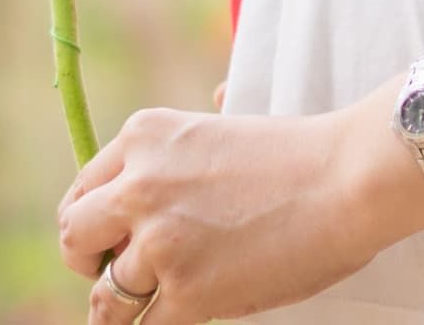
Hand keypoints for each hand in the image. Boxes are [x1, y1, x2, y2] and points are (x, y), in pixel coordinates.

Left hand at [57, 88, 423, 321]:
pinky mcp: (185, 291)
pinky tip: (181, 315)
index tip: (106, 240)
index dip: (93, 222)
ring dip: (121, 307)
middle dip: (87, 263)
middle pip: (75, 238)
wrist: (348, 179)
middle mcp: (137, 186)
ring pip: (106, 294)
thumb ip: (189, 140)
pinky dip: (160, 324)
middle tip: (110, 275)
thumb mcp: (225, 126)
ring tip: (139, 311)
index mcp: (143, 137)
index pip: (83, 190)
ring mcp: (158, 241)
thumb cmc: (302, 155)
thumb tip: (198, 119)